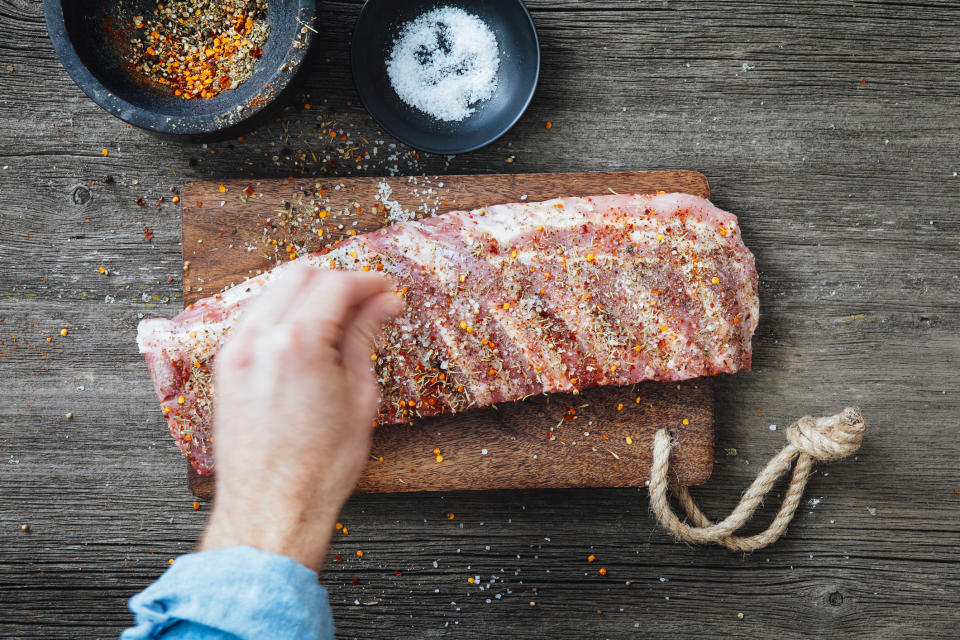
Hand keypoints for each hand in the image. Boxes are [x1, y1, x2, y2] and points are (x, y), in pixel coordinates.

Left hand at [198, 266, 400, 570]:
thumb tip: (381, 306)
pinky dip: (284, 313)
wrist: (272, 509)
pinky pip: (256, 318)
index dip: (368, 283)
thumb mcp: (359, 397)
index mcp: (296, 343)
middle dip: (338, 280)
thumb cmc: (316, 469)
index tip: (386, 292)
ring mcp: (235, 352)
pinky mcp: (225, 368)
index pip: (335, 285)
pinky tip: (309, 334)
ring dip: (309, 293)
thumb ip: (364, 338)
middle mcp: (257, 339)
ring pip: (273, 291)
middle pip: (300, 275)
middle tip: (369, 301)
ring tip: (342, 317)